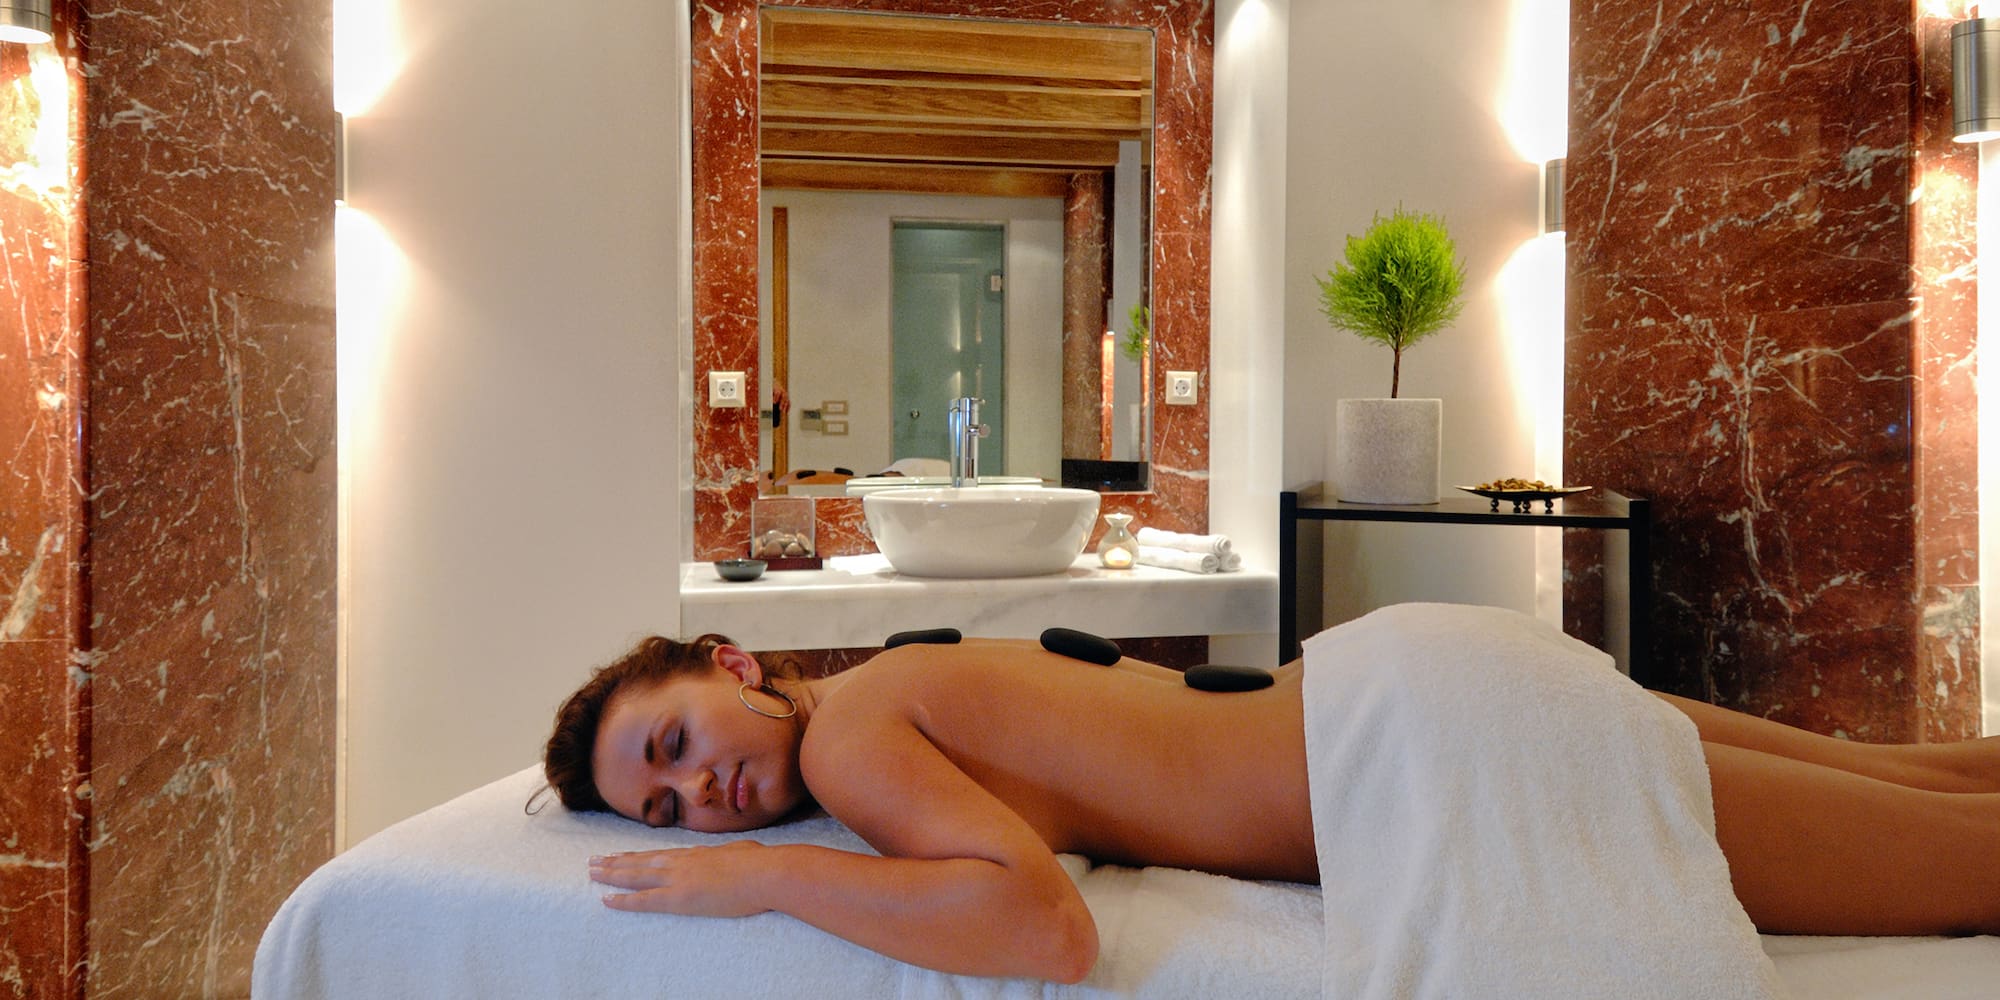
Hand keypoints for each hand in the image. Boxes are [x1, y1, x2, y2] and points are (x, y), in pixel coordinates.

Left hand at [589, 842, 773, 917]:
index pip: (659, 855)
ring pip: (635, 875)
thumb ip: (732, 855)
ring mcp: (678, 878)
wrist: (765, 873)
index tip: (620, 855)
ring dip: (611, 874)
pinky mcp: (679, 897)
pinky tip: (606, 900)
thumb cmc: (761, 864)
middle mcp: (681, 862)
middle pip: (641, 862)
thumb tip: (738, 854)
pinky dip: (623, 900)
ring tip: (592, 872)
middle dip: (615, 862)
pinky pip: (643, 899)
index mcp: (697, 853)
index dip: (637, 856)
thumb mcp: (743, 853)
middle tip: (593, 860)